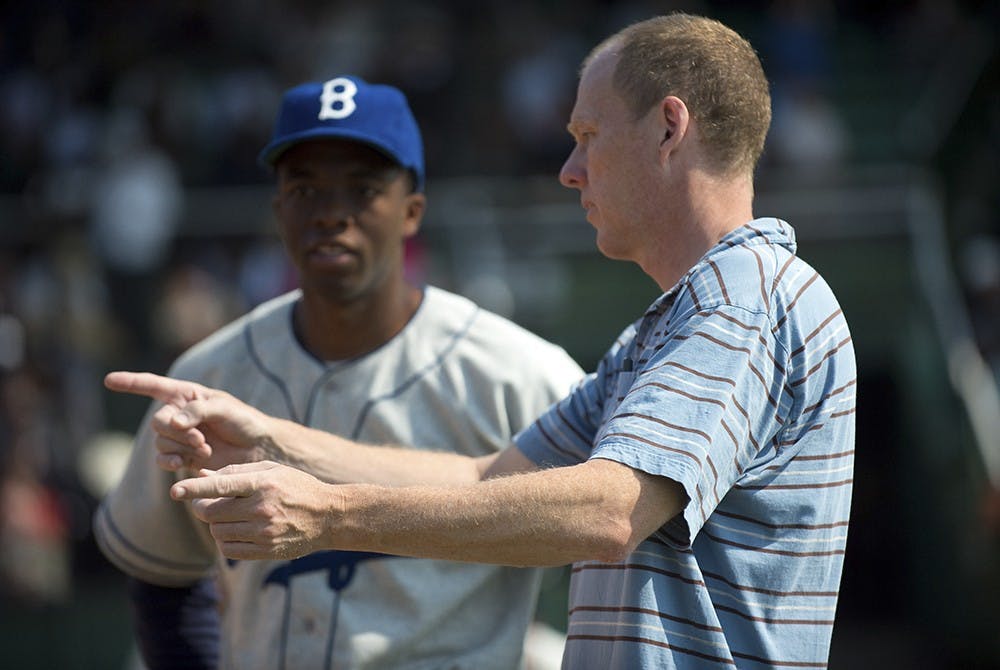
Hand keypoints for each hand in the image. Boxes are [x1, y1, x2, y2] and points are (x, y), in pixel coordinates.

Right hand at [105, 371, 270, 471]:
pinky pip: (163, 459)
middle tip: (201, 439)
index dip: (131, 383)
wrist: (258, 448)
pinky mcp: (183, 457)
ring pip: (160, 442)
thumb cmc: (244, 421)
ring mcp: (179, 437)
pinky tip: (183, 463)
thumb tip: (172, 422)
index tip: (108, 380)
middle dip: (176, 432)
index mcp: (187, 396)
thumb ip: (197, 410)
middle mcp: (179, 415)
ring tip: (205, 449)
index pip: (153, 386)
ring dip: (180, 447)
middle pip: (157, 422)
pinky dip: (171, 461)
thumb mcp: (224, 407)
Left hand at [171, 461, 337, 559]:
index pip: (220, 486)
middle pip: (212, 512)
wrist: (328, 516)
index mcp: (263, 483)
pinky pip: (228, 549)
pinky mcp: (265, 551)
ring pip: (217, 531)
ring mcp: (263, 532)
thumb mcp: (271, 470)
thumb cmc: (297, 487)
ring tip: (228, 516)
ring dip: (215, 524)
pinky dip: (224, 539)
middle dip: (202, 507)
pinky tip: (236, 530)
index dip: (194, 488)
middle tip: (206, 503)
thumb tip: (200, 475)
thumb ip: (235, 471)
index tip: (175, 490)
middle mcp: (261, 509)